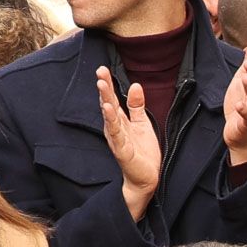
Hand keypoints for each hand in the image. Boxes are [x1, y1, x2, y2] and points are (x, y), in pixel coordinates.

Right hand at [96, 66, 159, 219]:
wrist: (146, 178)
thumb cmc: (142, 152)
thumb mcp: (142, 124)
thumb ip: (137, 105)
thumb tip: (135, 84)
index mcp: (120, 121)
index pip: (113, 98)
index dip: (109, 83)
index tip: (103, 68)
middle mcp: (115, 127)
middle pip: (108, 103)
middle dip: (104, 87)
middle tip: (100, 71)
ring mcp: (117, 138)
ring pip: (109, 115)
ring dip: (105, 99)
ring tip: (101, 84)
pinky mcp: (121, 149)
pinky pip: (115, 132)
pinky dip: (111, 120)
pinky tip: (108, 108)